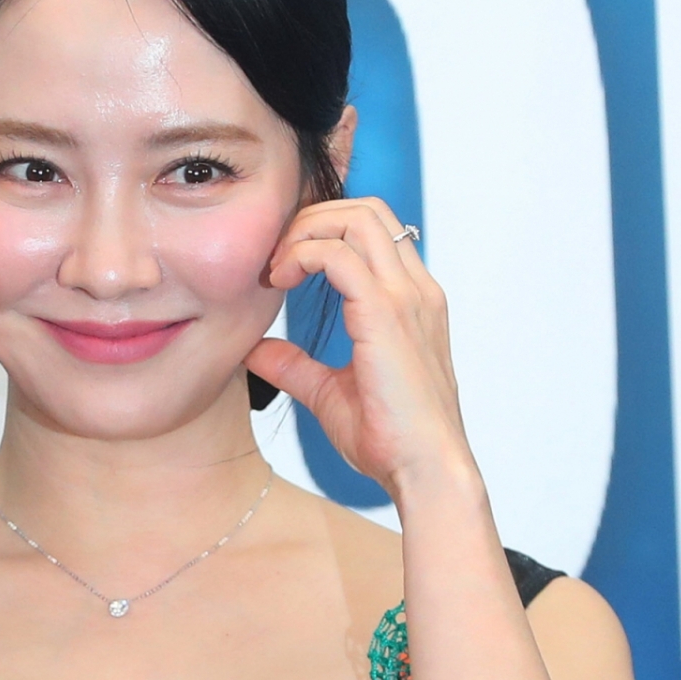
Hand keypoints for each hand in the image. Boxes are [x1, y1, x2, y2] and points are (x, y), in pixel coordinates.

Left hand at [244, 196, 476, 500]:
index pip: (373, 230)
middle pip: (366, 209)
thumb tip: (256, 351)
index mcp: (411, 301)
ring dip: (305, 231)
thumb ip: (296, 366)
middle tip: (274, 258)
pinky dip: (303, 254)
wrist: (424, 470)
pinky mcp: (386, 314)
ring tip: (276, 268)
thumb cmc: (391, 439)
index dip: (323, 230)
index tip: (283, 266)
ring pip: (357, 218)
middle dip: (311, 218)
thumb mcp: (329, 394)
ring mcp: (406, 298)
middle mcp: (414, 290)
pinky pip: (339, 255)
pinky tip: (280, 281)